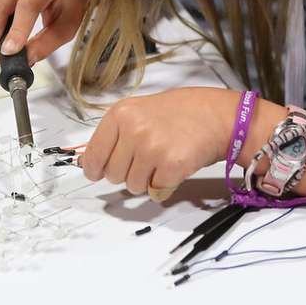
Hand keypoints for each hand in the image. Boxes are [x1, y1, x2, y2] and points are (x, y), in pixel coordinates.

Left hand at [81, 88, 238, 200]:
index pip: (94, 155)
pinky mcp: (171, 167)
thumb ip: (114, 135)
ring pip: (133, 186)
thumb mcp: (140, 111)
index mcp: (121, 114)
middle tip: (147, 158)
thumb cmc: (181, 113)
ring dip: (147, 180)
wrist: (218, 115)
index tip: (98, 173)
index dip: (96, 169)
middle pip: (113, 175)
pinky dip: (164, 187)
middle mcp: (133, 130)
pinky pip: (155, 193)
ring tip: (163, 160)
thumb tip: (87, 162)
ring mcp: (152, 149)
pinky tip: (175, 168)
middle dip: (127, 172)